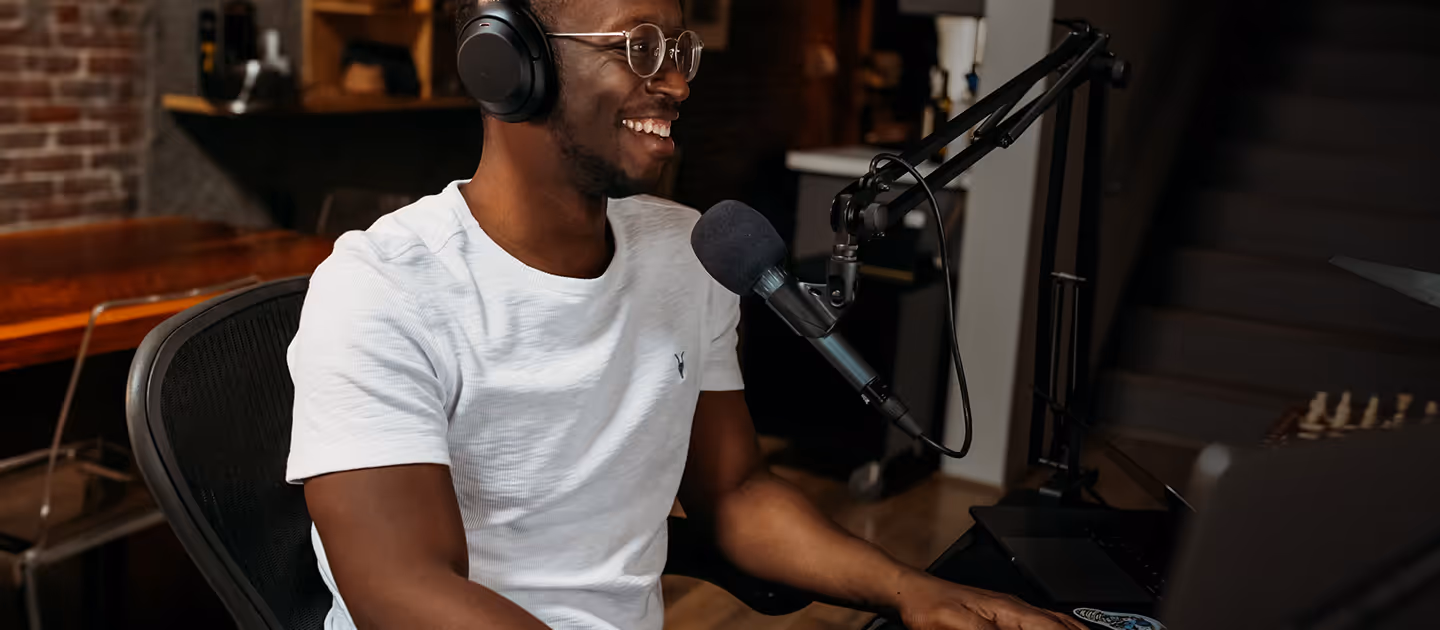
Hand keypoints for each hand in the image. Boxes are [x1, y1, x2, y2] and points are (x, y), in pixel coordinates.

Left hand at [894, 572, 1086, 629]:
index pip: (1052, 628)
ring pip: (1050, 621)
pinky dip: (1054, 628)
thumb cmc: (928, 607)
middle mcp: (1013, 609)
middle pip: (1059, 623)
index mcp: (1009, 611)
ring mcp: (1005, 611)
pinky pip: (1036, 622)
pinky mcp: (995, 616)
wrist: (909, 593)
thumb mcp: (959, 626)